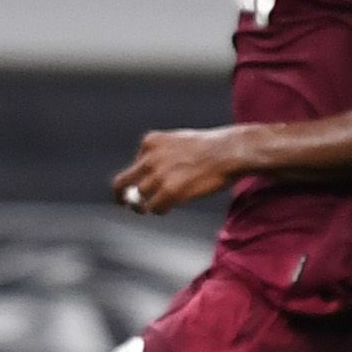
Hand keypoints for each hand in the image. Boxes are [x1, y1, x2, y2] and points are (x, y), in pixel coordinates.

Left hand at [111, 128, 243, 215]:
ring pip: (140, 198)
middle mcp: (149, 158)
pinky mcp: (169, 191)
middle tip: (125, 204)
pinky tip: (170, 206)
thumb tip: (148, 179)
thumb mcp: (177, 141)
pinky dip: (160, 210)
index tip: (137, 187)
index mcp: (150, 142)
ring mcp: (158, 175)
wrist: (229, 152)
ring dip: (147, 205)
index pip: (134, 165)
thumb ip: (160, 155)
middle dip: (122, 196)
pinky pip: (155, 208)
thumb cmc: (209, 148)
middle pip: (122, 183)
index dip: (138, 178)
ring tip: (161, 204)